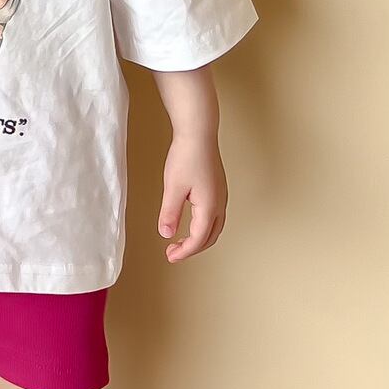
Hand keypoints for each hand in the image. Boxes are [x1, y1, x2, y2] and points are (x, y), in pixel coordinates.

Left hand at [159, 132, 227, 262]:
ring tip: (181, 241)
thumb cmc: (187, 156)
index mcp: (210, 206)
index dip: (184, 251)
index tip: (170, 256)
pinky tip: (191, 222)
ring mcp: (221, 196)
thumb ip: (170, 213)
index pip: (198, 239)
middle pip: (210, 237)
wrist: (199, 132)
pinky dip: (204, 226)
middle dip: (192, 248)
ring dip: (200, 238)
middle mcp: (220, 204)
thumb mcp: (173, 187)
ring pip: (215, 227)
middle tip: (173, 252)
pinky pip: (215, 216)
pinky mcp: (218, 188)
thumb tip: (166, 234)